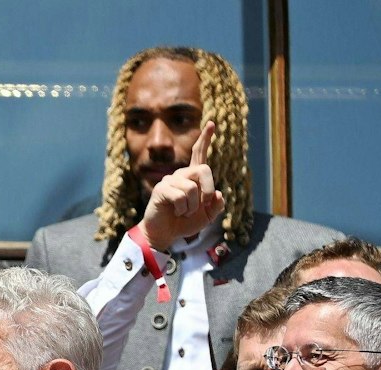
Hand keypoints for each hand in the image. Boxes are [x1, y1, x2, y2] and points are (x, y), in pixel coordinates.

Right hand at [137, 120, 223, 251]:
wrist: (164, 234)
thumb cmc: (183, 223)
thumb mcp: (206, 216)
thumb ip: (216, 206)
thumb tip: (218, 193)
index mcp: (192, 178)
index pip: (199, 154)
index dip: (205, 139)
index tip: (212, 123)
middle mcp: (181, 175)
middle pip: (203, 170)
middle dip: (208, 190)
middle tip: (204, 205)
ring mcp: (170, 180)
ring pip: (192, 189)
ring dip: (193, 207)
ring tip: (184, 212)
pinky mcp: (162, 189)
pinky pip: (181, 197)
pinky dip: (183, 210)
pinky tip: (175, 212)